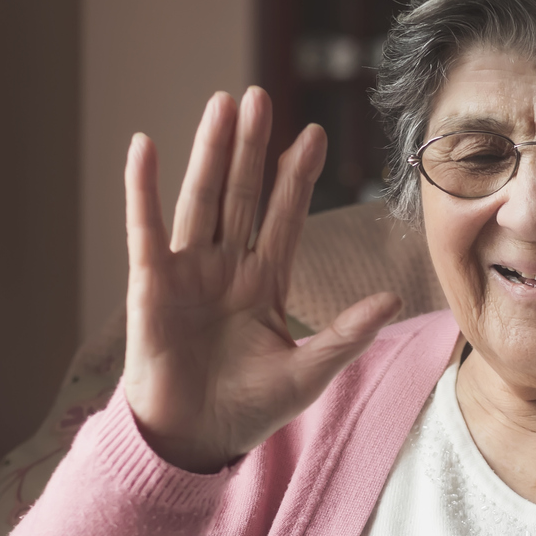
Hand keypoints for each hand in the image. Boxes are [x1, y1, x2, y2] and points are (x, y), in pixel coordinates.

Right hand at [122, 87, 401, 472]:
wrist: (194, 440)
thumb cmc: (248, 410)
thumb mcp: (309, 373)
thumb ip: (347, 333)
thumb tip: (392, 300)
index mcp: (263, 283)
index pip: (284, 218)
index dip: (296, 177)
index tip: (313, 134)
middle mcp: (225, 268)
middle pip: (242, 195)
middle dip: (253, 147)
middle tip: (263, 96)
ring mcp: (187, 272)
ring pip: (201, 199)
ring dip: (209, 153)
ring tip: (222, 105)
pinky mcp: (150, 283)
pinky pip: (146, 227)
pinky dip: (143, 188)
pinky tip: (145, 146)